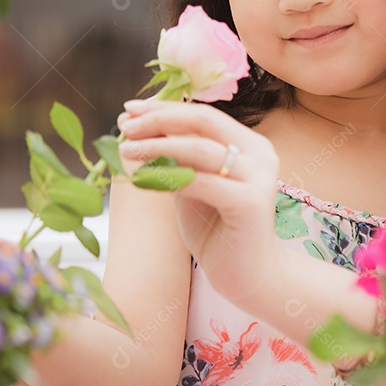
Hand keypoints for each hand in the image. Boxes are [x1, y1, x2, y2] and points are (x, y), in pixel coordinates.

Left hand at [117, 100, 282, 302]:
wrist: (251, 277)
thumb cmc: (219, 231)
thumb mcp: (192, 187)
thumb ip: (176, 160)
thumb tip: (136, 131)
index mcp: (250, 145)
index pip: (204, 115)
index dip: (165, 109)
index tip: (130, 111)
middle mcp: (260, 154)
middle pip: (204, 121)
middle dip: (160, 119)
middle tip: (125, 126)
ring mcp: (258, 177)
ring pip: (201, 149)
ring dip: (158, 146)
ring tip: (126, 149)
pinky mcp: (250, 203)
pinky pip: (202, 183)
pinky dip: (169, 177)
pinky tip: (143, 180)